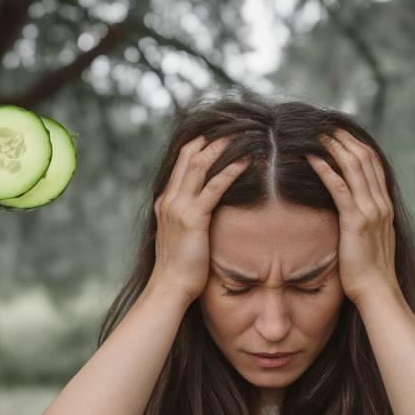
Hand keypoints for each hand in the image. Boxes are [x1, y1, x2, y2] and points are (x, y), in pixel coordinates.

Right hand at [150, 134, 251, 301]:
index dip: (202, 142)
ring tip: (246, 135)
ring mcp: (179, 207)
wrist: (170, 288)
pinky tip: (248, 161)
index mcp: (166, 201)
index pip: (183, 160)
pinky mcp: (192, 219)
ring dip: (225, 147)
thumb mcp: (182, 237)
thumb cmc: (180, 269)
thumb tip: (208, 213)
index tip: (224, 133)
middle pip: (191, 154)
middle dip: (215, 137)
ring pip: (201, 164)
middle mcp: (170, 199)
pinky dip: (231, 171)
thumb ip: (192, 219)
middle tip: (239, 126)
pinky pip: (214, 187)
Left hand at [304, 129, 399, 306]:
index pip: (373, 165)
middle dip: (345, 140)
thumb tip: (352, 215)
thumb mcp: (370, 240)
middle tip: (326, 126)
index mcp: (384, 206)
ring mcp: (370, 211)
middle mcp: (380, 203)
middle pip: (364, 159)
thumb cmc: (369, 271)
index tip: (341, 134)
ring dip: (334, 148)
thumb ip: (364, 222)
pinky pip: (339, 188)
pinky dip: (325, 170)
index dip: (357, 146)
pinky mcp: (355, 221)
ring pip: (353, 167)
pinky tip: (312, 159)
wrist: (377, 290)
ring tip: (317, 135)